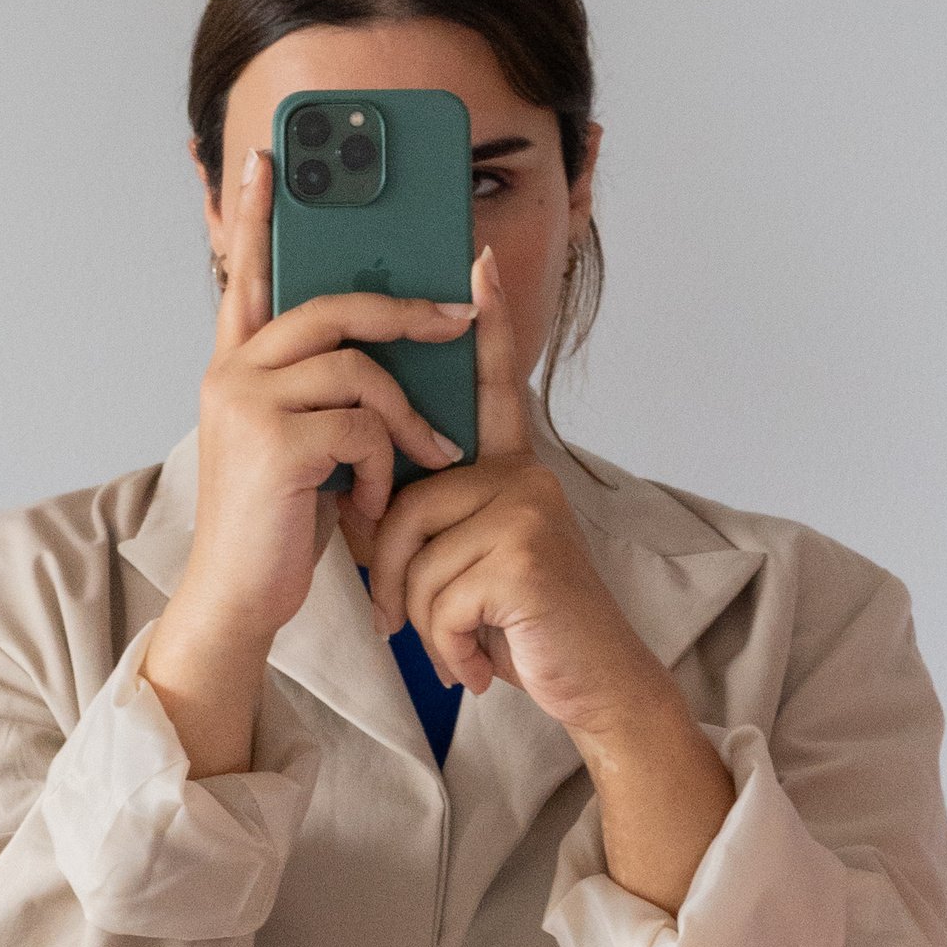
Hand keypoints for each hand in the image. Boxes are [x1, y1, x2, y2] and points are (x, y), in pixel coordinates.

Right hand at [141, 141, 474, 773]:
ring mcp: (246, 402)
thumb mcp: (309, 439)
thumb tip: (397, 339)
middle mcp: (231, 372)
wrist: (242, 598)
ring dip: (409, 419)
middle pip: (333, 307)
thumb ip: (330, 386)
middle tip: (464, 315)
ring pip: (360, 369)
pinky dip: (385, 468)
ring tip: (427, 462)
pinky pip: (362, 426)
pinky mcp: (273, 441)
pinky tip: (373, 504)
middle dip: (408, 309)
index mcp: (237, 365)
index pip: (244, 273)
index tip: (266, 159)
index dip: (253, 214)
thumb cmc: (282, 520)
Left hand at [342, 241, 650, 727]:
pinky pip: (436, 595)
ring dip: (421, 621)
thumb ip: (428, 521)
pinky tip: (479, 663)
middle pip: (405, 504)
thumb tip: (352, 504)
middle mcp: (523, 475)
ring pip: (413, 556)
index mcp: (510, 469)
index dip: (489, 323)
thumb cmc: (521, 625)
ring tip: (461, 646)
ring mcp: (527, 508)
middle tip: (405, 622)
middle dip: (391, 577)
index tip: (478, 259)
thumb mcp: (467, 563)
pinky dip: (446, 645)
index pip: (495, 387)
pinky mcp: (523, 553)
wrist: (593, 687)